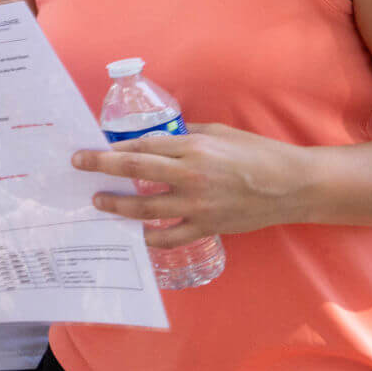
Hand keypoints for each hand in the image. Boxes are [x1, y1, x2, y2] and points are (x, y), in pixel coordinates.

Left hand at [72, 123, 309, 247]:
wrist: (292, 185)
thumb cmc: (256, 152)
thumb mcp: (218, 132)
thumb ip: (185, 135)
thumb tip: (157, 138)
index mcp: (192, 146)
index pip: (142, 145)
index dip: (114, 147)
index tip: (94, 148)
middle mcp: (190, 174)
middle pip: (134, 169)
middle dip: (101, 167)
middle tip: (79, 165)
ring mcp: (198, 204)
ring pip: (146, 207)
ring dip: (117, 205)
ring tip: (99, 202)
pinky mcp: (207, 226)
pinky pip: (171, 236)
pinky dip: (151, 238)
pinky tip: (136, 236)